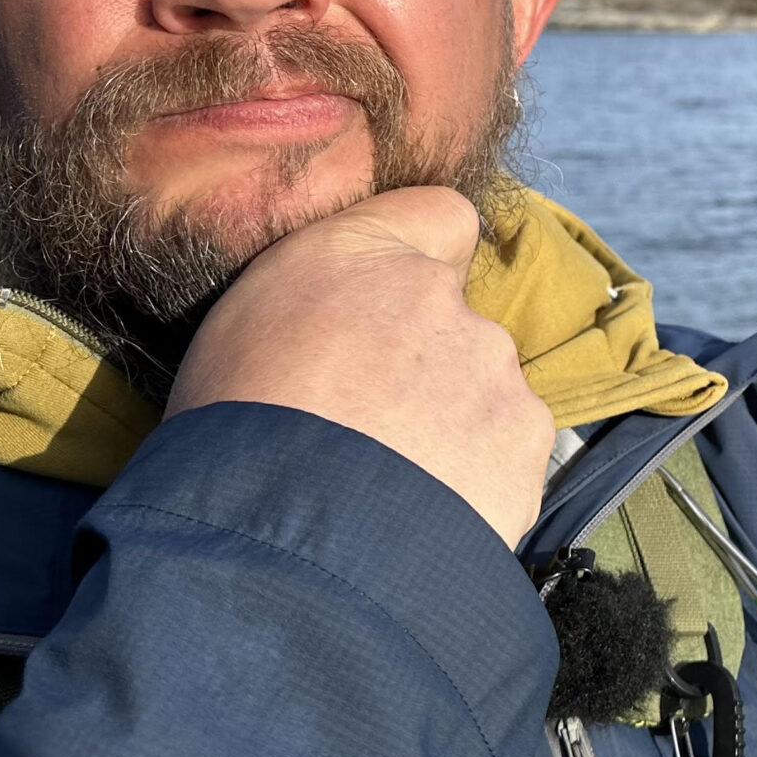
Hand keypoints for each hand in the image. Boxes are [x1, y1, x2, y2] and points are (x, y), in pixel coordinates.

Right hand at [166, 186, 552, 546]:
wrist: (284, 541)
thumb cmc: (230, 433)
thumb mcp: (235, 335)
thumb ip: (311, 302)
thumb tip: (341, 322)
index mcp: (360, 252)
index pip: (438, 215)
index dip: (421, 262)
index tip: (388, 311)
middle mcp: (440, 295)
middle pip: (454, 320)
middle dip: (424, 366)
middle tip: (367, 431)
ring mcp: (491, 366)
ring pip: (484, 389)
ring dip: (452, 426)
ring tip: (389, 487)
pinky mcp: (525, 437)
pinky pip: (507, 451)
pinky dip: (478, 479)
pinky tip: (425, 514)